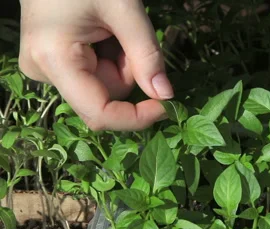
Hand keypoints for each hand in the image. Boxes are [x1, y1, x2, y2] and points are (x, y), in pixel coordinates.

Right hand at [18, 0, 172, 130]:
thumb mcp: (124, 10)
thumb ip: (147, 55)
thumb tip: (166, 96)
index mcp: (53, 59)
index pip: (99, 112)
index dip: (136, 117)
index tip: (166, 106)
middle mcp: (43, 71)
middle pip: (105, 96)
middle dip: (128, 72)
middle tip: (126, 34)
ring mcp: (46, 68)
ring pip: (103, 85)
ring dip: (121, 62)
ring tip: (111, 28)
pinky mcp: (52, 62)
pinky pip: (93, 73)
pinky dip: (109, 57)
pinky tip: (102, 32)